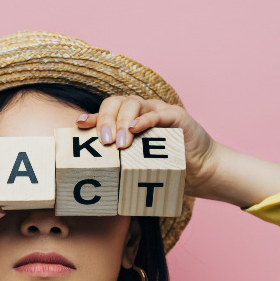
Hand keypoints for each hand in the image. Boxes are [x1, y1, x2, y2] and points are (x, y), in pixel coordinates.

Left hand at [76, 95, 221, 197]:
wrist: (199, 169)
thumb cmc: (165, 166)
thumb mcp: (136, 164)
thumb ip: (119, 162)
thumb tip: (95, 177)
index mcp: (127, 120)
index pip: (106, 112)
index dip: (92, 116)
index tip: (80, 124)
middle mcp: (140, 111)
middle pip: (116, 103)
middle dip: (105, 120)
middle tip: (104, 143)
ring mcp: (157, 110)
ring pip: (133, 104)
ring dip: (123, 122)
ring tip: (120, 143)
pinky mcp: (175, 115)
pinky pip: (157, 113)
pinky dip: (144, 120)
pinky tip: (135, 129)